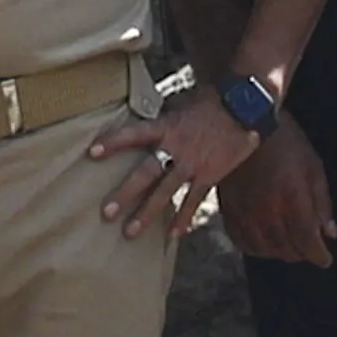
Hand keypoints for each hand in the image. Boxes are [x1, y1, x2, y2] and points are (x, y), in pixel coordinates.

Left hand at [92, 92, 256, 235]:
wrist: (244, 108)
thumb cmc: (209, 101)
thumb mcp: (179, 102)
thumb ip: (160, 117)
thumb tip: (140, 120)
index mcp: (166, 126)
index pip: (134, 134)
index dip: (113, 142)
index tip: (92, 152)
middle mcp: (176, 148)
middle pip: (146, 173)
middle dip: (126, 193)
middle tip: (106, 213)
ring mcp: (193, 164)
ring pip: (166, 192)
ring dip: (148, 213)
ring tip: (130, 231)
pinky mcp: (209, 176)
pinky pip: (194, 200)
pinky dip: (184, 217)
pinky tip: (173, 234)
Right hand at [222, 116, 336, 268]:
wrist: (245, 122)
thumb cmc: (286, 142)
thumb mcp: (313, 167)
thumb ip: (322, 203)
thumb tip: (330, 233)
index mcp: (291, 199)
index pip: (307, 241)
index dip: (318, 255)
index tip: (326, 259)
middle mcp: (266, 210)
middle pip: (285, 249)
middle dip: (301, 253)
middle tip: (308, 249)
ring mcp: (244, 211)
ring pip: (262, 249)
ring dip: (278, 252)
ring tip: (288, 246)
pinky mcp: (228, 208)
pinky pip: (240, 240)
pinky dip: (254, 247)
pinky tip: (263, 242)